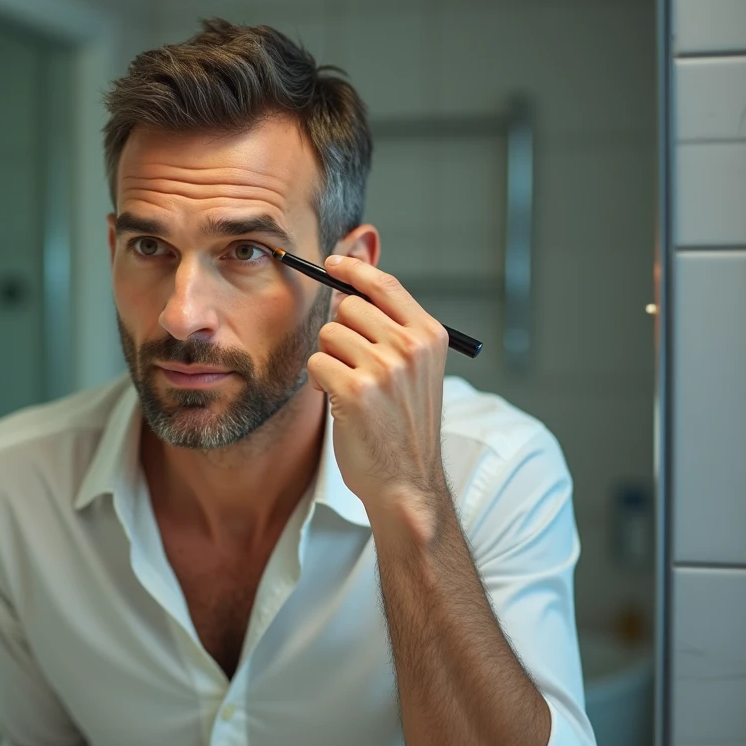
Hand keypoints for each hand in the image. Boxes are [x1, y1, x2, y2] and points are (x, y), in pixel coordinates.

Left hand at [306, 256, 450, 538]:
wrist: (407, 482)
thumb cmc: (404, 427)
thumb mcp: (413, 371)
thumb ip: (389, 331)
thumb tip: (346, 291)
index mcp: (429, 336)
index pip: (384, 285)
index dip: (354, 269)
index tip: (333, 262)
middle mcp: (410, 347)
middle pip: (348, 309)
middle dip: (338, 334)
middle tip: (350, 366)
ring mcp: (383, 368)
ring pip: (328, 336)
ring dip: (328, 360)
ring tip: (348, 389)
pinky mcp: (355, 391)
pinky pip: (316, 364)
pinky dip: (319, 382)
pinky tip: (339, 402)